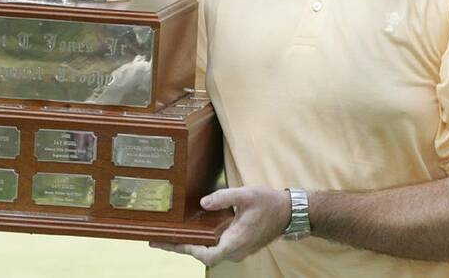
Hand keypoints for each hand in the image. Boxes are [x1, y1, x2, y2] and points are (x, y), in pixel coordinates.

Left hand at [150, 186, 290, 266]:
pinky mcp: (239, 244)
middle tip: (159, 240)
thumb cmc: (269, 204)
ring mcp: (238, 249)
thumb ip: (223, 198)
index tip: (167, 242)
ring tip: (171, 236)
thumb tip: (203, 202)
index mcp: (235, 241)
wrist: (289, 212)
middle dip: (181, 247)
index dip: (184, 249)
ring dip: (191, 244)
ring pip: (210, 250)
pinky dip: (203, 240)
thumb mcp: (246, 195)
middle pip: (203, 253)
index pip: (205, 254)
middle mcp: (235, 250)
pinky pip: (217, 246)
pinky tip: (193, 230)